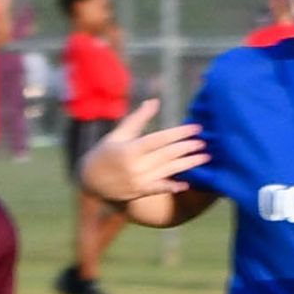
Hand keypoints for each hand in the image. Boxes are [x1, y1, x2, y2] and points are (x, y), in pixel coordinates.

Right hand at [77, 100, 204, 208]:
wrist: (89, 181)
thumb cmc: (105, 153)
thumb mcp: (118, 133)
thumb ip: (138, 118)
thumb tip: (154, 101)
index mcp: (130, 149)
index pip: (160, 139)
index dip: (180, 133)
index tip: (196, 128)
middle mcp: (135, 167)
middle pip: (167, 155)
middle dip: (187, 148)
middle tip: (204, 142)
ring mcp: (137, 181)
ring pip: (168, 171)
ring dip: (188, 164)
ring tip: (204, 157)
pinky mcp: (138, 192)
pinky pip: (159, 189)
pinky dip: (172, 187)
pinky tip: (186, 184)